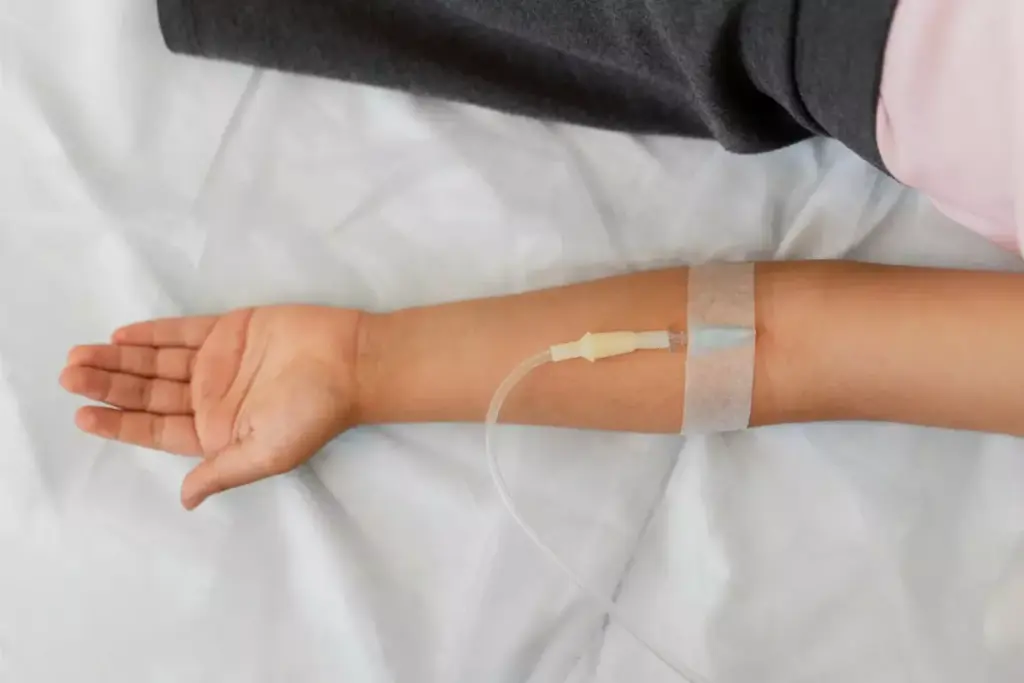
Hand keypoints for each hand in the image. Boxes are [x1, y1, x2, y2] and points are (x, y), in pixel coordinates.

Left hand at [59, 306, 364, 509]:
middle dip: (108, 385)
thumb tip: (185, 499)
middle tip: (68, 376)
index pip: (155, 429)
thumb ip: (221, 472)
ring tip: (80, 355)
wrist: (350, 362)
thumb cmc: (312, 413)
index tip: (82, 415)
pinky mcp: (229, 331)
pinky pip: (182, 332)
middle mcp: (210, 399)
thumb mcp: (267, 454)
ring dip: (120, 360)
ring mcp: (218, 364)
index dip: (118, 423)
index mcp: (216, 432)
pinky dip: (152, 334)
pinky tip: (121, 336)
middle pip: (148, 393)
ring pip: (157, 362)